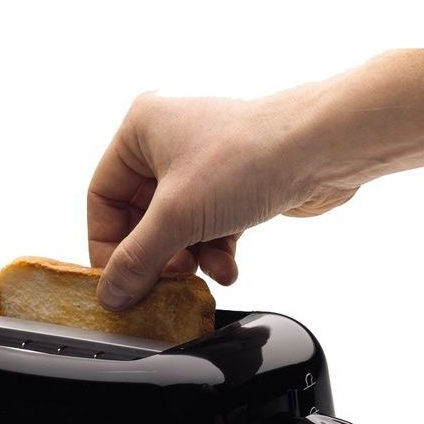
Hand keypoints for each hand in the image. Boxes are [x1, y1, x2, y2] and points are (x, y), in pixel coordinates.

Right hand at [87, 88, 357, 307]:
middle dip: (156, 256)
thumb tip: (112, 293)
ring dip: (189, 259)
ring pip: (178, 228)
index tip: (117, 281)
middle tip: (161, 285)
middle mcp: (170, 142)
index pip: (103, 197)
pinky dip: (216, 252)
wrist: (321, 151)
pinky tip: (228, 268)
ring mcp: (206, 165)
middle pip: (142, 217)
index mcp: (142, 130)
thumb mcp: (177, 217)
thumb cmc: (248, 157)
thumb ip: (138, 260)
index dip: (107, 244)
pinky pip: (211, 229)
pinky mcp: (236, 187)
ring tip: (201, 276)